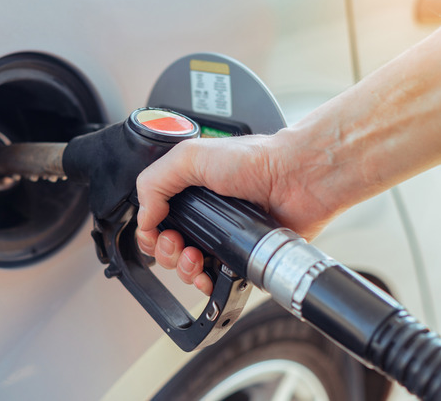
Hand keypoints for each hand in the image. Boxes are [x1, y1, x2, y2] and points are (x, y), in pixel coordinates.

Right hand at [135, 132, 336, 294]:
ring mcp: (222, 237)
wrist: (297, 178)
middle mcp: (204, 215)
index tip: (156, 233)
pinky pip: (215, 281)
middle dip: (165, 252)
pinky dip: (206, 284)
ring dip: (184, 269)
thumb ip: (154, 182)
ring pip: (188, 268)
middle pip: (167, 248)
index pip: (154, 220)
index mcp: (188, 191)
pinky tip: (208, 276)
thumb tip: (143, 218)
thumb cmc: (256, 159)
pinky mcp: (241, 256)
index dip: (149, 232)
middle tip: (178, 243)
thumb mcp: (191, 156)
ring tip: (195, 258)